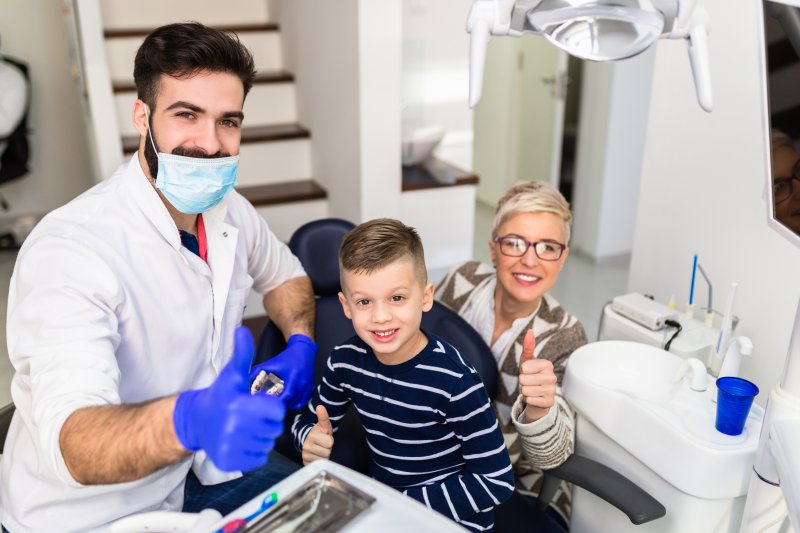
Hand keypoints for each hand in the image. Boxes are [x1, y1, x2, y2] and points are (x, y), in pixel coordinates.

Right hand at [173, 326, 285, 471]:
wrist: (197, 421)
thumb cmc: (221, 395)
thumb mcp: (232, 374)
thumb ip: (243, 354)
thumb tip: (242, 330)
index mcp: (240, 406)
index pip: (278, 411)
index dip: (271, 407)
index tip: (258, 404)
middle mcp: (235, 429)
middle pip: (275, 429)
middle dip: (267, 423)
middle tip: (251, 417)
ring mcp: (231, 448)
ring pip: (267, 445)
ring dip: (261, 437)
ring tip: (246, 428)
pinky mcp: (229, 463)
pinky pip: (258, 460)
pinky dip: (254, 453)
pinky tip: (242, 441)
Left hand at [250, 334, 317, 409]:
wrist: (303, 351)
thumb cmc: (286, 358)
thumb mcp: (270, 363)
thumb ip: (257, 372)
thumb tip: (244, 383)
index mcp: (293, 376)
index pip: (287, 395)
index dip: (278, 402)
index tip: (268, 404)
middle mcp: (303, 382)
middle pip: (292, 402)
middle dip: (281, 406)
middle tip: (270, 406)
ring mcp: (308, 386)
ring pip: (298, 403)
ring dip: (288, 406)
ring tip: (278, 404)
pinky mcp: (311, 389)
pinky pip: (303, 402)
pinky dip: (295, 405)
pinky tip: (288, 402)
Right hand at [301, 405, 333, 464]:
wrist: (308, 440)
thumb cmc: (319, 433)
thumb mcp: (323, 425)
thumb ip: (323, 417)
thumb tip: (320, 406)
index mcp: (312, 436)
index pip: (330, 442)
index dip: (330, 440)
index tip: (326, 437)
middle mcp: (307, 447)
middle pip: (327, 452)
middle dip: (327, 449)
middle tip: (324, 445)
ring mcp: (305, 456)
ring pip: (324, 460)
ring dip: (324, 456)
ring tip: (321, 450)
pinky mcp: (305, 463)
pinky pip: (319, 465)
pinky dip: (320, 461)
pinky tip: (317, 456)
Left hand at [518, 329, 556, 422]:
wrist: (537, 396)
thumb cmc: (531, 376)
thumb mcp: (527, 361)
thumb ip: (528, 346)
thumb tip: (530, 331)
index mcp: (547, 364)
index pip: (524, 367)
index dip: (522, 371)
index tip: (528, 373)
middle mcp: (552, 377)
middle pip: (523, 379)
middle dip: (522, 382)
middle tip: (529, 383)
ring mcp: (552, 391)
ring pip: (525, 390)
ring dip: (525, 391)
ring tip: (532, 390)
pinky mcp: (549, 403)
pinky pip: (529, 400)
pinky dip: (528, 400)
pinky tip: (535, 398)